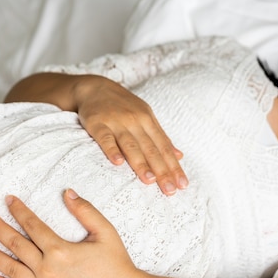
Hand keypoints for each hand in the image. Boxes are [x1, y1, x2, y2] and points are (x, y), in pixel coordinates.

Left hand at [0, 190, 146, 277]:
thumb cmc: (117, 264)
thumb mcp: (105, 232)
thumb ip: (85, 211)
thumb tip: (67, 192)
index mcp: (60, 250)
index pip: (32, 225)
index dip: (18, 211)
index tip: (8, 200)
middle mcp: (48, 270)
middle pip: (15, 245)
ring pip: (11, 269)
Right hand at [74, 76, 187, 195]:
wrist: (95, 87)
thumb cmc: (123, 106)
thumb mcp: (145, 116)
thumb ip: (160, 137)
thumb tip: (179, 155)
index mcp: (148, 121)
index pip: (164, 148)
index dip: (173, 167)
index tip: (182, 185)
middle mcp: (135, 121)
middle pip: (150, 149)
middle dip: (162, 170)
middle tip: (170, 190)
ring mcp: (116, 122)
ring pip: (130, 145)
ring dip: (140, 163)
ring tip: (150, 180)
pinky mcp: (97, 123)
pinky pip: (105, 138)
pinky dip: (111, 149)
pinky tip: (117, 163)